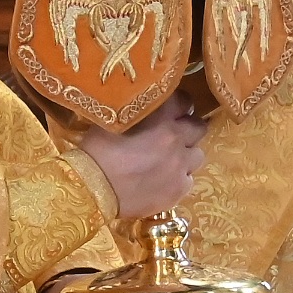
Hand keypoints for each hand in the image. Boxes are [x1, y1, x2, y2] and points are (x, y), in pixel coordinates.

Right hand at [80, 96, 205, 215]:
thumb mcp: (114, 122)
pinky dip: (177, 178)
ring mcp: (180, 167)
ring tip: (169, 161)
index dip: (179, 105)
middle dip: (188, 129)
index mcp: (161, 118)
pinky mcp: (178, 190)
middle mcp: (177, 140)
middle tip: (173, 136)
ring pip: (197, 155)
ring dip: (186, 155)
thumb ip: (137, 114)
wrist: (93, 189)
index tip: (172, 111)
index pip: (185, 101)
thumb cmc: (97, 152)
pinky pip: (187, 180)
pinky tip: (161, 181)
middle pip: (198, 128)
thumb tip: (144, 110)